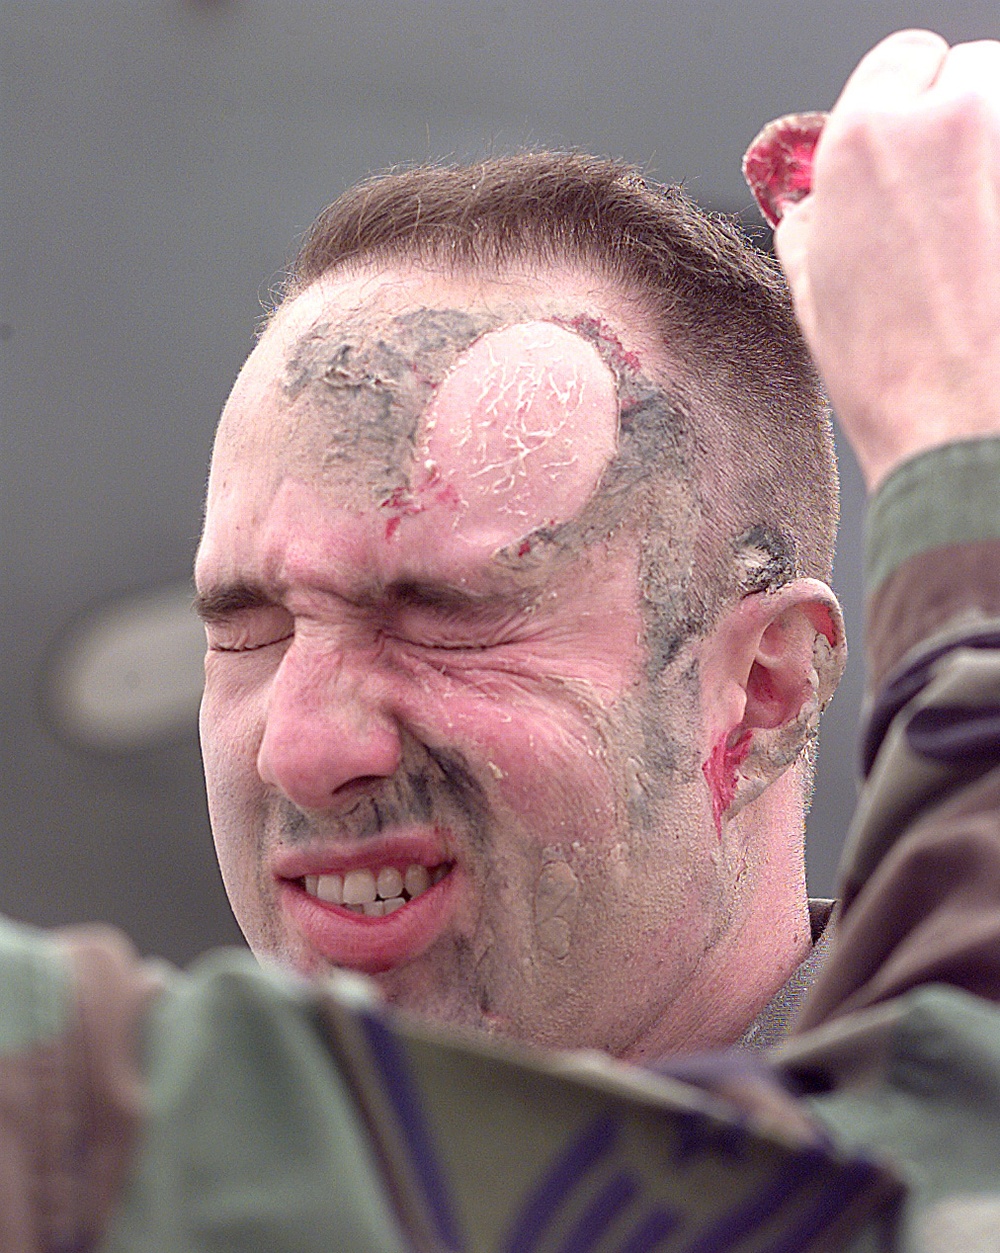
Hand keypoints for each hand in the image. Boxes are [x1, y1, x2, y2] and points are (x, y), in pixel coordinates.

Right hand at [774, 30, 999, 491]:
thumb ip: (814, 220)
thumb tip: (820, 202)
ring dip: (996, 157)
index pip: (905, 58)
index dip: (903, 104)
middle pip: (973, 71)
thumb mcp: (813, 292)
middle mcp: (956, 120)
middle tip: (949, 196)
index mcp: (870, 137)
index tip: (909, 141)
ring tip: (980, 237)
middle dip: (960, 122)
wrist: (967, 433)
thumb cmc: (893, 378)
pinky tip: (995, 258)